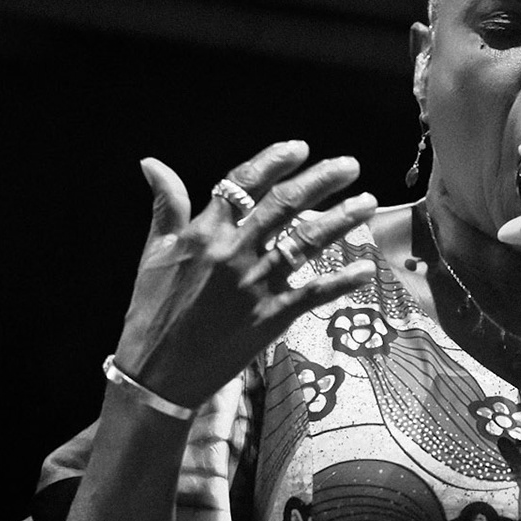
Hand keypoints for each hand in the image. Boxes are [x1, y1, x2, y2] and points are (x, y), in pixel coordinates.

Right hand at [114, 141, 376, 406]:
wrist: (158, 374)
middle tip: (350, 165)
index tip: (300, 147)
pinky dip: (342, 280)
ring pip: (307, 242)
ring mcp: (256, 284)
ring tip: (368, 202)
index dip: (273, 162)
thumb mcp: (153, 253)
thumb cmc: (152, 311)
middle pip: (284, 205)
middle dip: (321, 181)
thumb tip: (152, 163)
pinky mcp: (272, 316)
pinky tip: (366, 267)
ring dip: (341, 220)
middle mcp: (234, 252)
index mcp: (204, 233)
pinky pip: (314, 293)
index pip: (244, 184)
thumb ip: (165, 206)